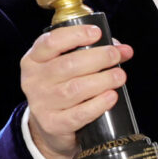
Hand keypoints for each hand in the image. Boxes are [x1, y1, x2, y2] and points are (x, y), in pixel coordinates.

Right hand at [20, 25, 133, 158]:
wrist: (50, 125)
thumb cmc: (63, 86)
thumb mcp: (67, 65)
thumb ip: (92, 52)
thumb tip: (123, 50)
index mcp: (34, 60)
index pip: (51, 42)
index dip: (75, 35)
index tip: (97, 33)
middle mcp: (33, 80)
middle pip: (68, 65)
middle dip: (98, 57)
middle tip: (116, 55)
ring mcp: (41, 104)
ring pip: (75, 89)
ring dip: (103, 80)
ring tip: (119, 76)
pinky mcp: (53, 124)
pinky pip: (78, 114)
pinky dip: (98, 104)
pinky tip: (111, 96)